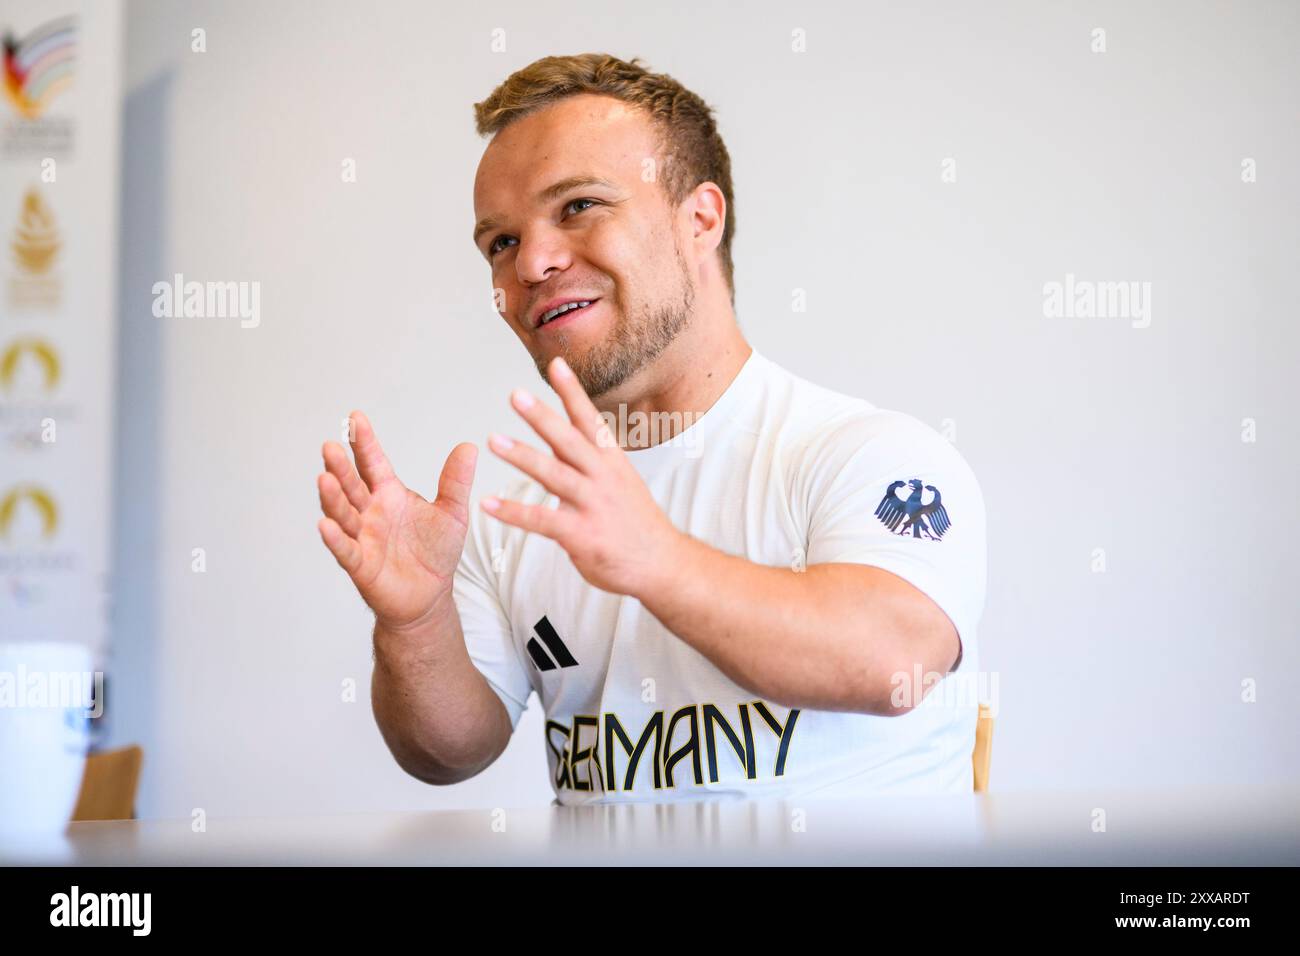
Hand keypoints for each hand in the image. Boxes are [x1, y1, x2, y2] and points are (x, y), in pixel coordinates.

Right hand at [317, 410, 477, 630]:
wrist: (431, 595)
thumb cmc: (436, 552)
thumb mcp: (452, 513)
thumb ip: (456, 482)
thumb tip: (469, 446)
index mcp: (389, 494)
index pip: (374, 463)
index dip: (365, 442)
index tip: (356, 418)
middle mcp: (370, 512)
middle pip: (351, 485)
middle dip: (340, 466)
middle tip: (330, 446)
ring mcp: (362, 537)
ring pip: (342, 514)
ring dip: (332, 497)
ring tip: (324, 478)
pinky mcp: (360, 565)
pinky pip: (345, 550)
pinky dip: (334, 539)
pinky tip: (325, 525)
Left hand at [481, 355, 683, 598]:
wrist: (662, 564)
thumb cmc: (635, 522)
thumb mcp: (619, 481)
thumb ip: (587, 459)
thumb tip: (559, 435)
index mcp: (611, 461)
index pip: (589, 420)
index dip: (572, 392)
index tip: (556, 364)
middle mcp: (603, 478)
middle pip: (569, 441)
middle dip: (542, 417)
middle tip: (517, 395)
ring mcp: (593, 506)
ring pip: (554, 475)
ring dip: (522, 456)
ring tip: (493, 439)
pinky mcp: (582, 535)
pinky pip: (541, 520)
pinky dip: (513, 512)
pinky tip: (488, 504)